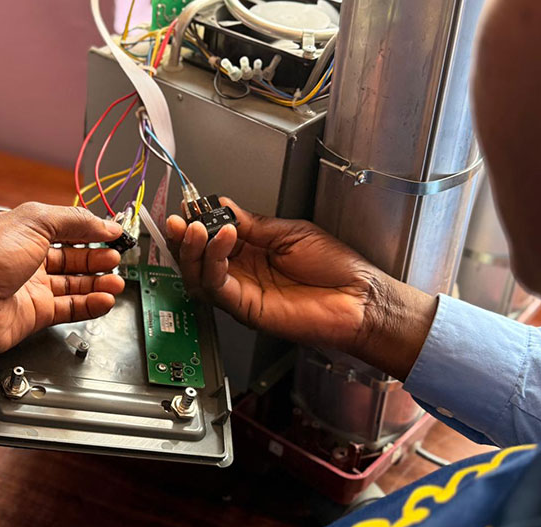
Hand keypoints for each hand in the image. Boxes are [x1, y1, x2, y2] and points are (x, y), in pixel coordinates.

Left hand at [0, 203, 124, 358]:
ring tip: (116, 281)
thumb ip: (72, 221)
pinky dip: (90, 304)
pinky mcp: (36, 314)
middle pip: (73, 257)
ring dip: (98, 282)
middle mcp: (28, 259)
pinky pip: (70, 308)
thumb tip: (103, 223)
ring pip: (74, 284)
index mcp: (23, 231)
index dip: (91, 230)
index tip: (114, 233)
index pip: (66, 228)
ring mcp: (32, 288)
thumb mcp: (32, 223)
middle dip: (97, 257)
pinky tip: (105, 299)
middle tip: (117, 258)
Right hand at [166, 198, 435, 378]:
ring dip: (192, 249)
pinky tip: (223, 239)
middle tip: (181, 218)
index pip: (210, 236)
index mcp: (251, 252)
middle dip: (184, 237)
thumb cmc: (335, 270)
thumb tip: (222, 206)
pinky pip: (216, 286)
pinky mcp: (245, 308)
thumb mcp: (290, 232)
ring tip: (197, 226)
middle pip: (196, 258)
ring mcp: (241, 292)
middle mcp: (241, 273)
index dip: (197, 221)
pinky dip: (213, 262)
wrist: (359, 299)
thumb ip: (253, 224)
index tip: (190, 204)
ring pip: (198, 274)